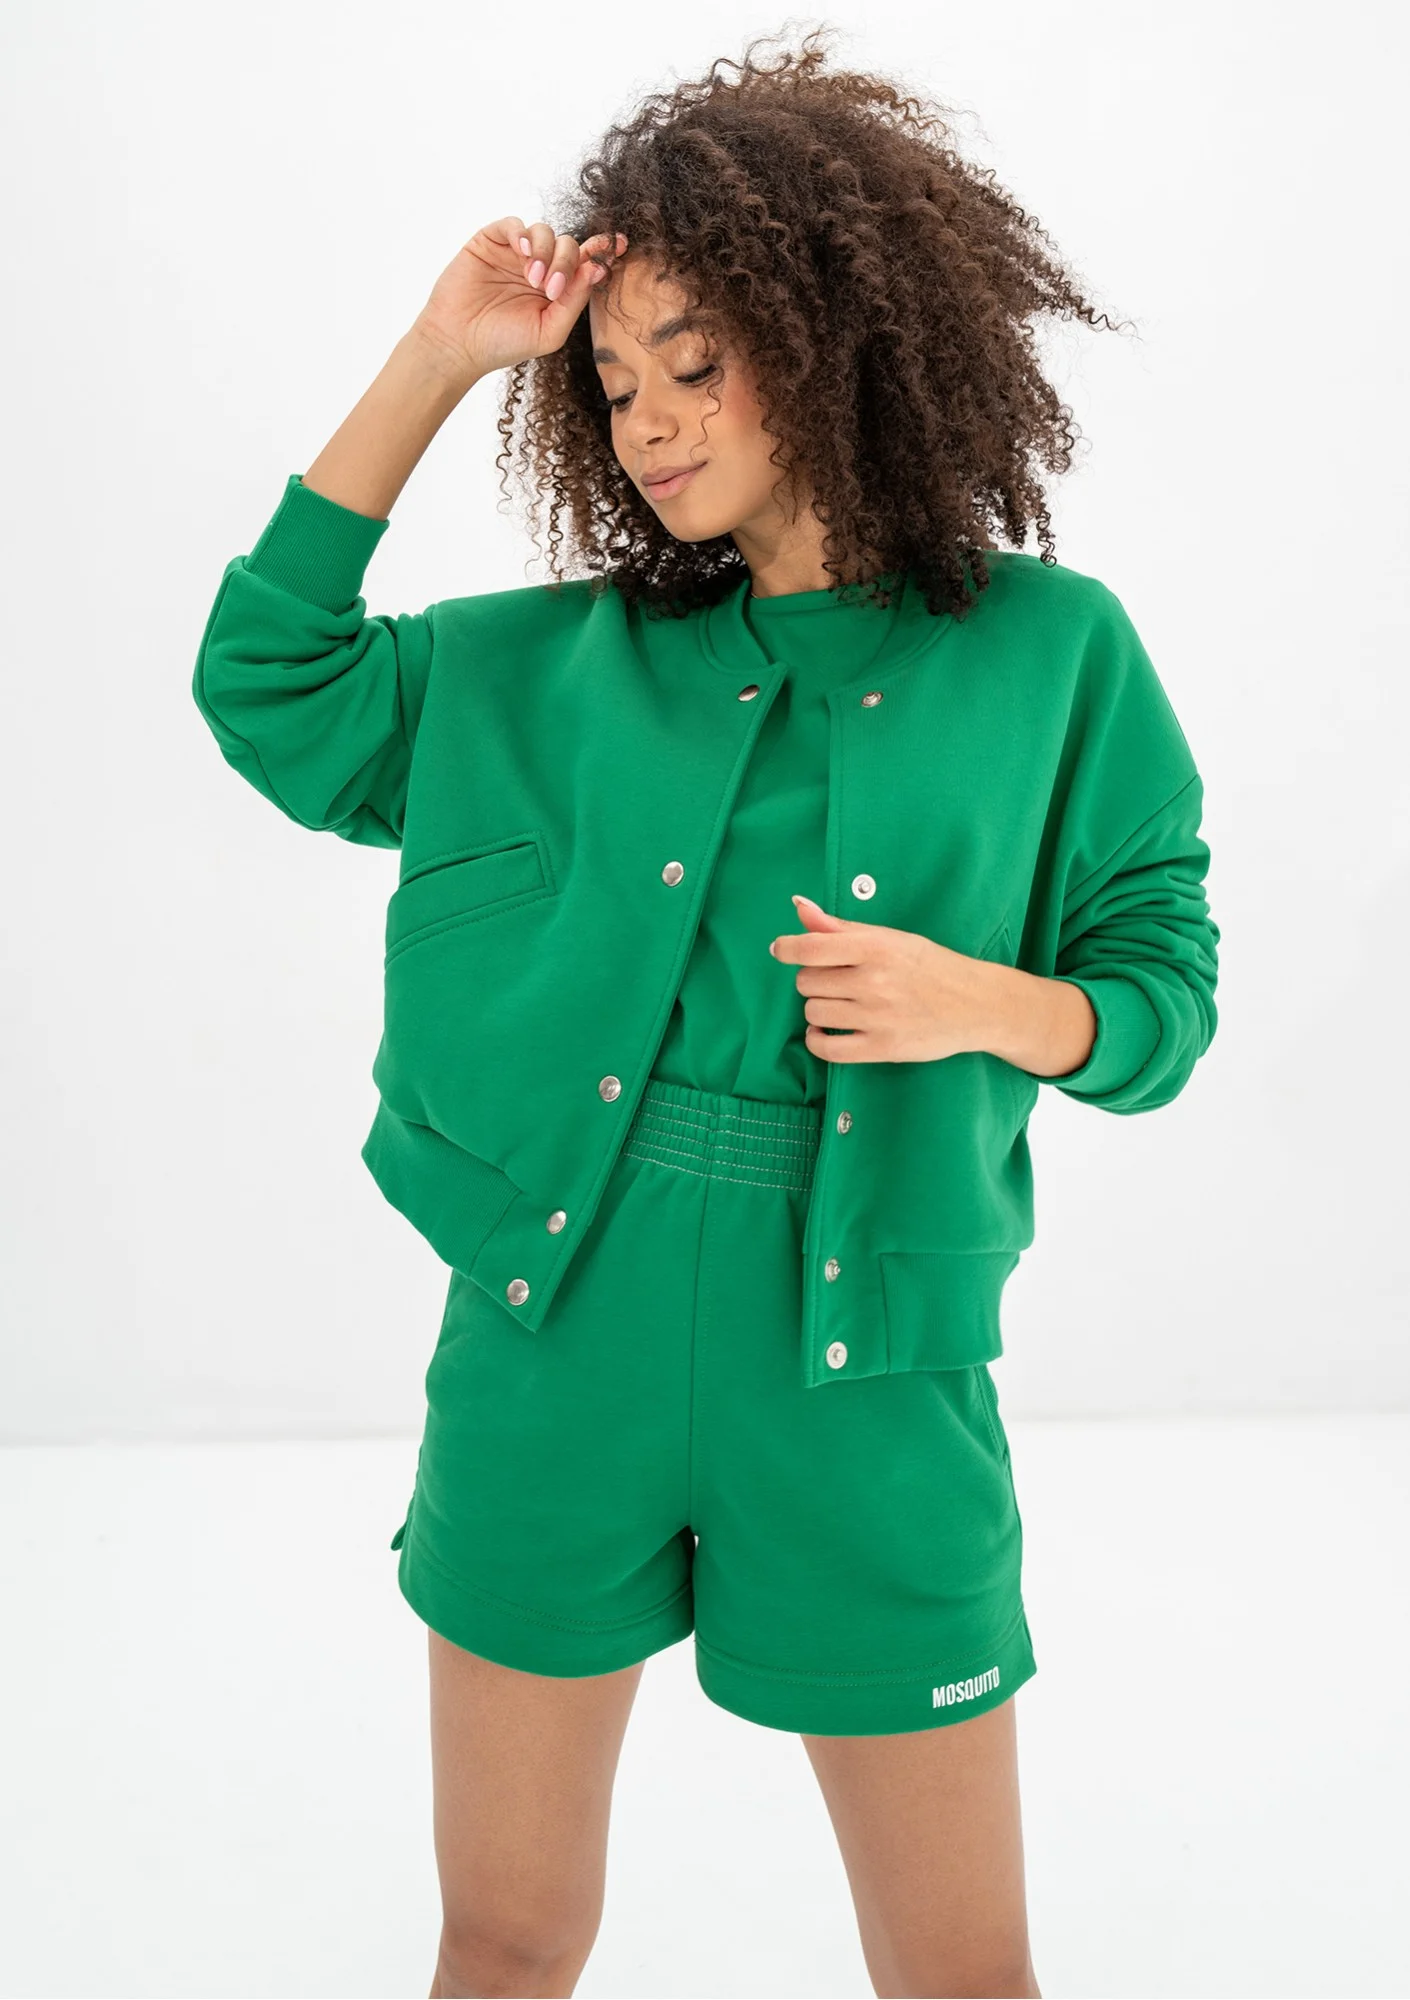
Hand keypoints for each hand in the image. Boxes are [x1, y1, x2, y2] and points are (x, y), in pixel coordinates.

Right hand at [410, 215, 627, 384]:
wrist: (458, 344)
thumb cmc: (503, 343)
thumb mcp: (549, 331)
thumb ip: (574, 302)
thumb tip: (595, 270)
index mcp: (557, 287)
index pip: (584, 261)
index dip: (602, 250)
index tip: (620, 245)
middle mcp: (539, 266)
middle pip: (568, 244)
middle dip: (567, 262)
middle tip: (553, 289)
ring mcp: (515, 253)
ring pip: (545, 231)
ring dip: (547, 252)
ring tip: (534, 280)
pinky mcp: (490, 242)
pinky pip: (514, 224)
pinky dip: (523, 234)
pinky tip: (524, 253)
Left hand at [768, 894, 999, 1063]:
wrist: (975, 1004)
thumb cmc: (930, 966)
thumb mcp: (890, 938)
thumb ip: (840, 927)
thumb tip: (798, 906)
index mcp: (875, 948)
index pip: (811, 947)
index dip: (787, 948)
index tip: (781, 950)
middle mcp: (873, 981)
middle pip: (807, 981)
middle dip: (813, 979)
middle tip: (835, 979)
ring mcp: (877, 1017)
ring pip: (813, 1012)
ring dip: (817, 1008)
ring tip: (837, 1004)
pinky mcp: (881, 1048)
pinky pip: (827, 1049)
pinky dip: (817, 1039)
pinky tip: (824, 1030)